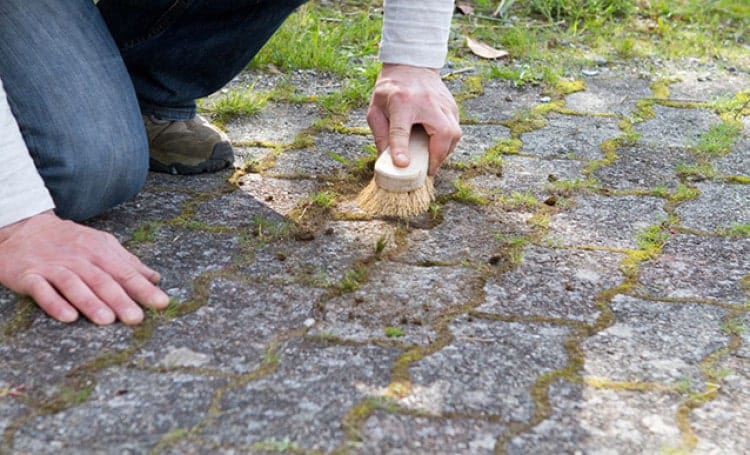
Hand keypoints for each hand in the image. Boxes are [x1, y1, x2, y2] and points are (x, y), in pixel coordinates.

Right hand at [0, 211, 168, 324]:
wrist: (23, 227)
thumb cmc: (70, 241)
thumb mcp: (101, 245)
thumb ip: (128, 262)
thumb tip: (155, 278)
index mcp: (100, 251)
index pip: (126, 272)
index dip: (144, 288)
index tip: (162, 303)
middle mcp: (79, 259)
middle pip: (102, 281)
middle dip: (121, 300)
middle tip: (137, 318)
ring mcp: (53, 267)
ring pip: (74, 285)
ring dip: (91, 302)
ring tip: (108, 320)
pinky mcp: (29, 276)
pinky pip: (42, 291)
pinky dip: (55, 303)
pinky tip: (68, 317)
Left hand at [367, 63, 461, 174]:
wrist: (411, 65)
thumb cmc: (391, 89)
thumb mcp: (376, 109)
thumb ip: (380, 135)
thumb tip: (385, 162)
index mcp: (402, 102)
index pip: (401, 129)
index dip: (401, 148)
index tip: (403, 164)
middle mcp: (427, 102)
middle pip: (442, 133)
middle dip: (437, 157)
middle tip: (427, 170)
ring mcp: (444, 103)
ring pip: (454, 134)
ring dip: (445, 152)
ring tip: (432, 160)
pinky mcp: (452, 106)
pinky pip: (456, 130)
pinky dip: (448, 143)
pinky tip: (437, 147)